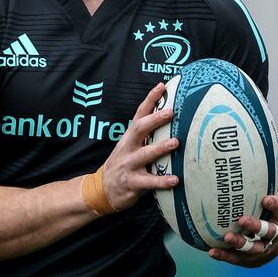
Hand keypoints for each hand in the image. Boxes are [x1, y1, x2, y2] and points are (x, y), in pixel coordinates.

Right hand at [100, 82, 179, 210]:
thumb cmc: (123, 164)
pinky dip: (162, 181)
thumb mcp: (129, 146)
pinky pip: (148, 182)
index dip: (150, 100)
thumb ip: (145, 136)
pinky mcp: (132, 183)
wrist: (102, 190)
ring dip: (160, 148)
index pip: (139, 114)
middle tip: (170, 112)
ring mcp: (129, 165)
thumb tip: (168, 118)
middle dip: (154, 120)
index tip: (162, 86)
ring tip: (175, 142)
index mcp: (129, 137)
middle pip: (139, 130)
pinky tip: (175, 179)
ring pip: (144, 155)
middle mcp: (128, 148)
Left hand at [209, 144, 277, 267]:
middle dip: (255, 226)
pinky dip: (225, 255)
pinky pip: (236, 258)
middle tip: (241, 219)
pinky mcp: (249, 260)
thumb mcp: (275, 192)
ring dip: (240, 243)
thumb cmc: (271, 211)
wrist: (272, 243)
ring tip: (226, 236)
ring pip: (253, 249)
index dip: (275, 206)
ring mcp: (262, 249)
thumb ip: (274, 172)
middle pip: (268, 232)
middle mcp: (274, 235)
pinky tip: (211, 251)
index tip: (266, 199)